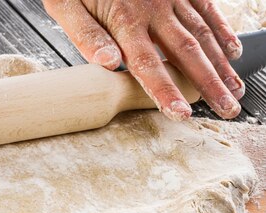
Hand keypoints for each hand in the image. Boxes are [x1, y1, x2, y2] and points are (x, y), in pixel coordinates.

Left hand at [44, 0, 244, 120]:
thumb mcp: (67, 7)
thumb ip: (86, 36)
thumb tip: (107, 63)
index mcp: (125, 21)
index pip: (148, 65)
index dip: (165, 91)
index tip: (180, 114)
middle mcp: (154, 10)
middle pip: (186, 53)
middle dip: (209, 85)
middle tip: (227, 110)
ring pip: (202, 34)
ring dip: (220, 64)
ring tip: (234, 90)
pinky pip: (207, 9)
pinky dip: (222, 31)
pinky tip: (232, 51)